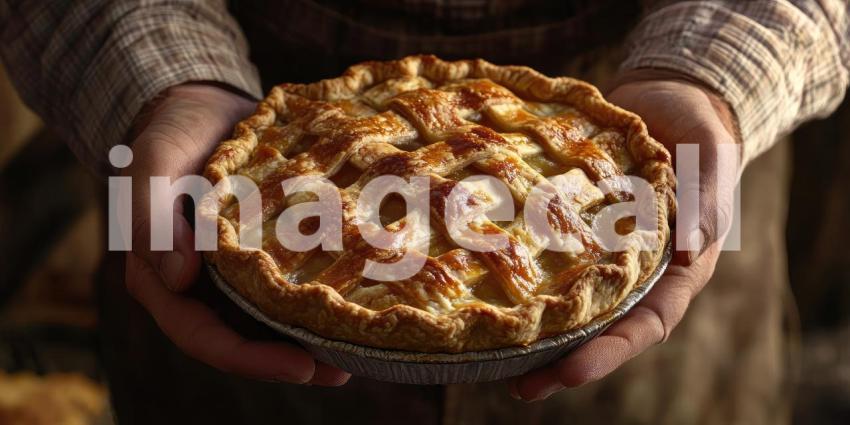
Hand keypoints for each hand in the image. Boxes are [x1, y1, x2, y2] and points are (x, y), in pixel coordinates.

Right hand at [122, 83, 349, 385]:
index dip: (248, 358)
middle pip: (244, 338)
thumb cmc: (171, 132)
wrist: (204, 106)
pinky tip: (356, 302)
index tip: (298, 365)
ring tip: (359, 350)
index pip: (203, 335)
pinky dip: (319, 295)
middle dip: (291, 358)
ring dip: (312, 337)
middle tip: (342, 368)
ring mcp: (238, 270)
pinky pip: (291, 281)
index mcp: (165, 277)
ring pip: (272, 318)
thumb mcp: (151, 164)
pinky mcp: (267, 250)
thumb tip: (178, 279)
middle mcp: (203, 285)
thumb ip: (151, 218)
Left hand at [509, 70, 739, 400]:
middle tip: (519, 386)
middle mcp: (632, 272)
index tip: (569, 374)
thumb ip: (707, 201)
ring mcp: (598, 252)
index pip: (645, 324)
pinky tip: (478, 285)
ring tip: (487, 355)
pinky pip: (545, 254)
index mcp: (674, 270)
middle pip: (598, 327)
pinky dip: (520, 272)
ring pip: (566, 300)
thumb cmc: (700, 134)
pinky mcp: (569, 226)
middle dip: (561, 360)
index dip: (609, 352)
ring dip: (532, 330)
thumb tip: (689, 254)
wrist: (666, 100)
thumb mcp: (712, 160)